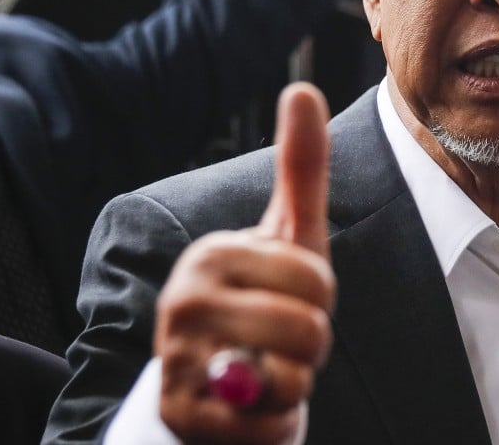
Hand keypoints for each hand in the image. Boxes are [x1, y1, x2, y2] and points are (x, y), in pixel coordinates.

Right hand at [156, 82, 334, 444]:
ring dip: (295, 381)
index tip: (291, 296)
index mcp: (213, 254)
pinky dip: (278, 420)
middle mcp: (184, 301)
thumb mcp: (288, 234)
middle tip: (281, 338)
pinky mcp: (183, 413)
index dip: (321, 297)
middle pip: (309, 329)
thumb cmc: (263, 297)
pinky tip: (251, 403)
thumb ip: (301, 166)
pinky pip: (271, 424)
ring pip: (293, 378)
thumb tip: (303, 87)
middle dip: (312, 342)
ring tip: (265, 366)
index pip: (316, 280)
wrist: (215, 378)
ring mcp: (178, 360)